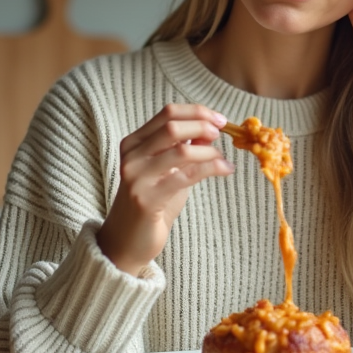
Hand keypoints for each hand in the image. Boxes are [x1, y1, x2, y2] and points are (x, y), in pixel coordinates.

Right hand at [97, 104, 233, 274]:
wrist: (127, 241)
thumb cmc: (152, 203)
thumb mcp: (168, 169)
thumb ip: (184, 148)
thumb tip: (209, 128)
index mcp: (134, 143)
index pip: (167, 113)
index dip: (197, 112)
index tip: (219, 119)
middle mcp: (131, 156)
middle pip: (173, 126)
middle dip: (203, 125)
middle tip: (222, 134)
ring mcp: (136, 177)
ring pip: (181, 150)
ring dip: (209, 151)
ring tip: (222, 158)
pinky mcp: (146, 198)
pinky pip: (186, 175)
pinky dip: (211, 168)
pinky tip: (225, 170)